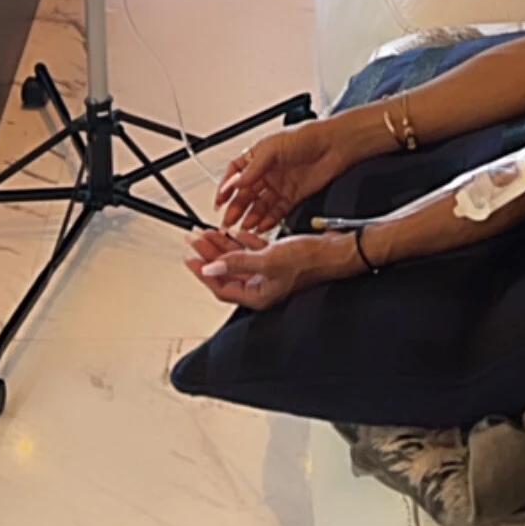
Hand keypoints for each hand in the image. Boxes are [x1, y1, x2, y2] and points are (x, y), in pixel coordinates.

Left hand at [183, 225, 352, 310]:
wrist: (335, 250)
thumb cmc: (310, 261)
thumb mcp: (269, 259)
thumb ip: (237, 262)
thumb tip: (210, 268)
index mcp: (258, 294)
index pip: (221, 286)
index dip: (202, 272)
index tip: (189, 258)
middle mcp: (262, 285)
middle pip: (226, 271)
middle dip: (208, 254)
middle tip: (194, 239)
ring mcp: (269, 272)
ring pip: (238, 259)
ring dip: (222, 245)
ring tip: (207, 232)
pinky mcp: (278, 258)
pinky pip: (253, 250)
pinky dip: (242, 241)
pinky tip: (234, 231)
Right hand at [214, 117, 353, 232]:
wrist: (333, 145)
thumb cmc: (305, 136)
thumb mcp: (273, 148)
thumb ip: (253, 168)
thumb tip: (235, 183)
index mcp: (259, 156)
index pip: (236, 174)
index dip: (226, 187)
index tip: (219, 201)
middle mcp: (268, 172)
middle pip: (246, 193)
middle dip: (236, 207)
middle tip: (228, 221)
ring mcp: (280, 185)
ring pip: (260, 205)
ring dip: (251, 216)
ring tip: (244, 228)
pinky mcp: (293, 196)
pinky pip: (277, 211)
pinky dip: (268, 220)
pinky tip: (261, 227)